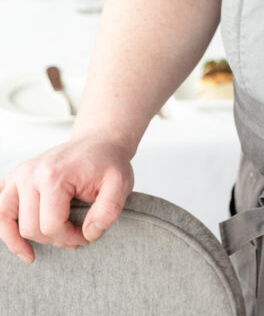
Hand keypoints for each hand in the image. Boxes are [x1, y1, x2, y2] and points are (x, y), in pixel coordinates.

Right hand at [0, 137, 133, 262]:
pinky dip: (4, 227)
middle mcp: (31, 173)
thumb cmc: (108, 162)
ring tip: (34, 253)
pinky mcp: (14, 178)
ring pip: (7, 221)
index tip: (87, 234)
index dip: (71, 238)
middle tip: (74, 235)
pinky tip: (17, 240)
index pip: (52, 226)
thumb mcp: (121, 184)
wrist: (99, 141)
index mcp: (54, 175)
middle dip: (54, 239)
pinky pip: (0, 209)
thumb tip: (90, 234)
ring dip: (23, 239)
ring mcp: (20, 174)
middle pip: (30, 227)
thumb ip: (109, 211)